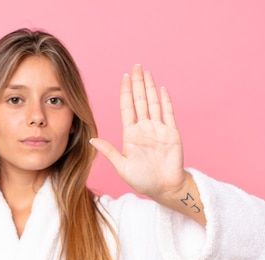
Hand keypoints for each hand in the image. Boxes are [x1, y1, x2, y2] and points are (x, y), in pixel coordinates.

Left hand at [90, 64, 185, 199]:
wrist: (164, 188)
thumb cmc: (143, 180)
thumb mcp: (122, 167)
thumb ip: (109, 151)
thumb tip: (92, 140)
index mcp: (131, 134)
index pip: (127, 108)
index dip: (125, 92)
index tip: (123, 78)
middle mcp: (144, 128)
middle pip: (140, 101)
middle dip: (137, 83)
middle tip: (135, 66)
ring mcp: (158, 129)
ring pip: (153, 103)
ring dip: (150, 87)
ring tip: (146, 72)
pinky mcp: (172, 133)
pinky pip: (168, 113)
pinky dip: (166, 101)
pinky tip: (162, 88)